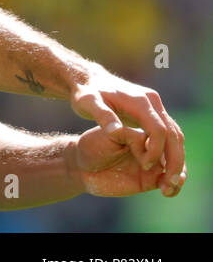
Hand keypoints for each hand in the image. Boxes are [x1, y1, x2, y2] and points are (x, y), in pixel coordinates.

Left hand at [69, 69, 184, 193]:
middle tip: (172, 182)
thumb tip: (116, 131)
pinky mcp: (152, 112)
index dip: (156, 150)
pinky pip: (168, 133)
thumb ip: (102, 116)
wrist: (88, 79)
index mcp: (138, 101)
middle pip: (173, 133)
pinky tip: (165, 167)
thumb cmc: (84, 93)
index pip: (158, 129)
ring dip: (176, 157)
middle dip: (175, 159)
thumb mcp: (87, 103)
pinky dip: (170, 150)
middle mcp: (151, 102)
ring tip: (172, 180)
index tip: (146, 166)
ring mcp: (154, 106)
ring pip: (175, 134)